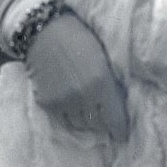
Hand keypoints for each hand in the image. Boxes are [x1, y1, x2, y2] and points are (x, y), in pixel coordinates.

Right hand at [25, 11, 128, 142]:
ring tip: (88, 113)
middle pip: (97, 125)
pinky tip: (71, 106)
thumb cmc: (78, 37)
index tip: (123, 135)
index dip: (120, 130)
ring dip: (86, 121)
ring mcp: (63, 102)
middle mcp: (83, 97)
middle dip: (103, 123)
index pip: (115, 119)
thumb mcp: (102, 58)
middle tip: (105, 120)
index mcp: (102, 83)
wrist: (43, 30)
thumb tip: (117, 106)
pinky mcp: (47, 104)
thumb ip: (111, 83)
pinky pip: (63, 120)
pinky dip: (69, 116)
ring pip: (80, 125)